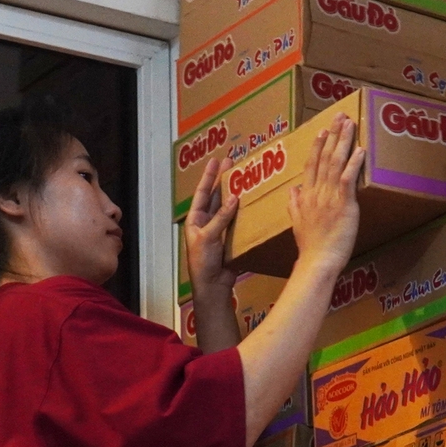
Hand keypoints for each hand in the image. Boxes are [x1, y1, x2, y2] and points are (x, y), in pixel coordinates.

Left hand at [183, 152, 238, 293]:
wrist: (213, 285)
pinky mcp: (230, 238)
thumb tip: (233, 197)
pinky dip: (243, 212)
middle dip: (223, 181)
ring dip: (234, 194)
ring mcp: (219, 230)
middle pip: (215, 197)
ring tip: (243, 179)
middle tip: (232, 163)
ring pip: (227, 207)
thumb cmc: (203, 262)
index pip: (202, 193)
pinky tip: (250, 202)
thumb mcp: (208, 237)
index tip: (215, 161)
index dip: (209, 176)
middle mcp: (206, 222)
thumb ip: (221, 217)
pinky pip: (237, 221)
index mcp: (195, 220)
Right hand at [288, 113, 363, 276]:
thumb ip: (294, 205)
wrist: (317, 261)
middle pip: (324, 158)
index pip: (311, 165)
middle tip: (340, 116)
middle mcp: (316, 192)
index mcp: (306, 196)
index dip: (317, 146)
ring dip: (343, 141)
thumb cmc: (310, 247)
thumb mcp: (297, 223)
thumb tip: (293, 190)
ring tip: (349, 124)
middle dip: (332, 135)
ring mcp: (329, 197)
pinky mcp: (343, 204)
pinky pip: (348, 179)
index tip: (323, 130)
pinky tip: (360, 149)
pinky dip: (353, 163)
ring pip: (335, 163)